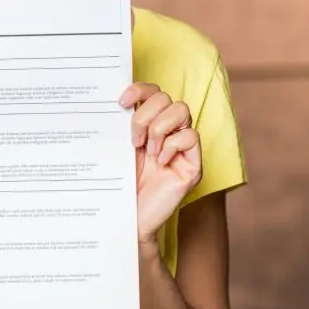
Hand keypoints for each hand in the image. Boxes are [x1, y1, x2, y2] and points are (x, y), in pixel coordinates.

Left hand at [118, 83, 201, 243]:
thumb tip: (115, 99)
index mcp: (149, 124)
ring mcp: (182, 147)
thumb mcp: (117, 148)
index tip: (121, 102)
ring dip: (159, 128)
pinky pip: (191, 137)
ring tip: (148, 150)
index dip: (139, 90)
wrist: (128, 218)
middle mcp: (168, 131)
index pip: (153, 91)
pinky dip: (172, 146)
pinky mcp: (193, 164)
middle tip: (134, 140)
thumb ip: (121, 124)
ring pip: (182, 110)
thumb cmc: (121, 184)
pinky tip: (160, 163)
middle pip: (166, 98)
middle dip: (145, 115)